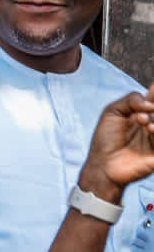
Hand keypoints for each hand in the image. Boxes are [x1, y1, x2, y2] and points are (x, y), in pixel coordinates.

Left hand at [79, 82, 153, 203]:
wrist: (103, 164)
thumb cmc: (105, 139)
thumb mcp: (112, 112)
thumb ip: (130, 100)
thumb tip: (149, 103)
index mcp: (142, 112)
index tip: (153, 87)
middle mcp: (152, 123)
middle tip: (142, 115)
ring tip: (144, 123)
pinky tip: (151, 130)